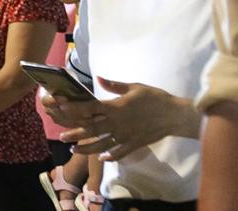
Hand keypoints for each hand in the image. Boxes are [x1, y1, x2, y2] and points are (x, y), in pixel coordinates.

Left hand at [52, 78, 195, 160]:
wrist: (176, 115)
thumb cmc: (155, 98)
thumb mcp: (135, 87)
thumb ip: (114, 85)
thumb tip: (99, 78)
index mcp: (116, 107)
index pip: (91, 108)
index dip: (75, 108)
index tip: (62, 108)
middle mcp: (118, 123)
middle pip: (92, 129)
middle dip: (75, 133)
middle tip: (61, 136)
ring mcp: (125, 136)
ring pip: (102, 144)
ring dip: (87, 148)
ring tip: (73, 150)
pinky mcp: (134, 144)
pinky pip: (120, 153)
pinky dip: (110, 157)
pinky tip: (102, 158)